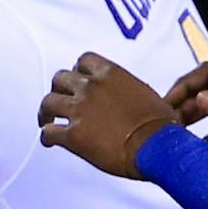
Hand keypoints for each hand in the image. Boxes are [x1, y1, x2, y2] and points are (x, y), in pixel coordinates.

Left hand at [38, 52, 174, 177]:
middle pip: (60, 78)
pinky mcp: (72, 135)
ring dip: (46, 112)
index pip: (84, 60)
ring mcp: (79, 110)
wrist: (159, 148)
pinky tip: (49, 141)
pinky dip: (47, 136)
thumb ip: (126, 90)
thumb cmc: (161, 126)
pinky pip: (48, 132)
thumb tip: (125, 97)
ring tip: (47, 120)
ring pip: (48, 102)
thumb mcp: (147, 95)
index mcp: (111, 74)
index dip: (78, 70)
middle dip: (59, 89)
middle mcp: (90, 87)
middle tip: (61, 100)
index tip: (78, 79)